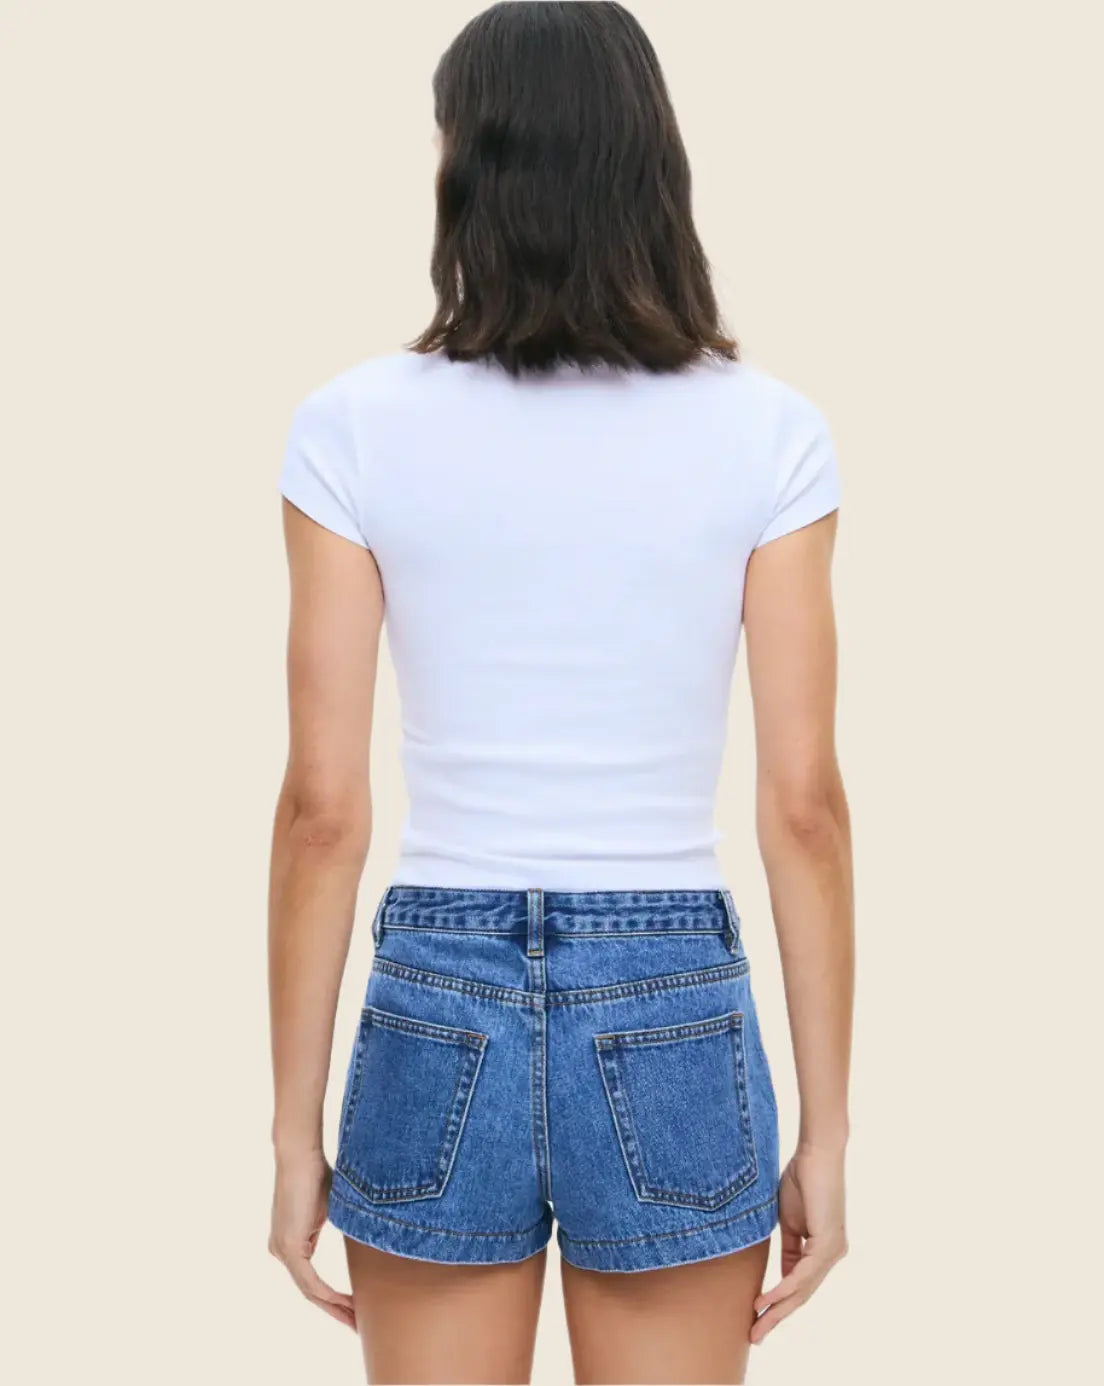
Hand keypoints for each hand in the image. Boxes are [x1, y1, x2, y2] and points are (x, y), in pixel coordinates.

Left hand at [269, 1149, 355, 1329]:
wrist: (301, 1155)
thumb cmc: (317, 1172)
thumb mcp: (328, 1208)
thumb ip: (327, 1227)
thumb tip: (346, 1233)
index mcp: (289, 1243)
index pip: (311, 1281)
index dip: (332, 1299)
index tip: (354, 1308)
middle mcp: (281, 1251)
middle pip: (310, 1292)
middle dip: (335, 1312)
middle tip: (356, 1325)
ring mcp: (282, 1251)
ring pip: (310, 1291)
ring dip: (334, 1308)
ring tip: (356, 1320)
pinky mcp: (289, 1247)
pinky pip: (309, 1282)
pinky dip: (328, 1295)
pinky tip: (346, 1303)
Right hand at [751, 1143, 847, 1343]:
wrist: (816, 1153)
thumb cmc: (802, 1179)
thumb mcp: (788, 1220)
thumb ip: (787, 1247)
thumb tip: (780, 1274)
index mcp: (822, 1250)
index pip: (798, 1285)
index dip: (777, 1303)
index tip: (756, 1316)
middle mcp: (832, 1255)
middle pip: (801, 1296)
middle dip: (776, 1317)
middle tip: (756, 1337)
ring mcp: (833, 1251)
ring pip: (802, 1291)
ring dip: (777, 1311)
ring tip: (757, 1326)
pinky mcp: (828, 1243)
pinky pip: (803, 1275)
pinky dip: (783, 1289)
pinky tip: (767, 1302)